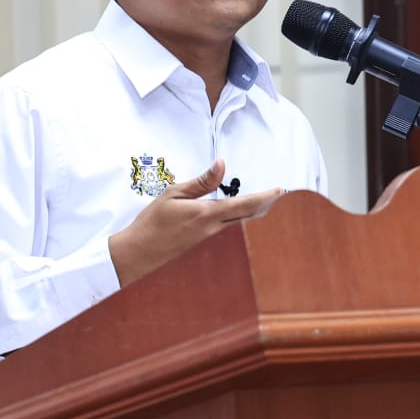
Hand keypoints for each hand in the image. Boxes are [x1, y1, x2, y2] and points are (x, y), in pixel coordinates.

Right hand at [108, 159, 282, 286]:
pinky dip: (240, 221)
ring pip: (240, 225)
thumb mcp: (174, 194)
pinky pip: (229, 231)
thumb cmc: (153, 222)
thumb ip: (201, 181)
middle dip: (266, 205)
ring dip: (254, 213)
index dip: (265, 197)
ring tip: (266, 201)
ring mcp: (211, 240)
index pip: (244, 204)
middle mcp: (214, 230)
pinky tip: (240, 215)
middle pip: (249, 217)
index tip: (280, 190)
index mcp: (207, 214)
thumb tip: (221, 164)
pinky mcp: (205, 245)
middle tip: (279, 195)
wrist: (139, 254)